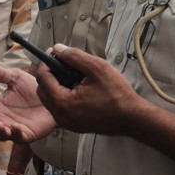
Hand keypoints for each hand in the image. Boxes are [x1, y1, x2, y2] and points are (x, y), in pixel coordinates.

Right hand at [0, 65, 57, 142]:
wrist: (53, 98)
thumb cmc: (32, 89)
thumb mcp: (16, 78)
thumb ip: (0, 74)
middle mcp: (2, 120)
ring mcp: (13, 129)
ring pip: (0, 134)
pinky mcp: (26, 135)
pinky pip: (19, 137)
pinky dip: (16, 133)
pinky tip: (15, 127)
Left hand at [32, 45, 147, 135]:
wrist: (132, 118)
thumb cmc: (117, 94)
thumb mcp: (97, 68)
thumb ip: (74, 57)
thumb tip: (57, 49)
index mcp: (63, 102)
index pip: (42, 77)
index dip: (47, 61)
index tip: (55, 52)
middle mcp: (60, 115)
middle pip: (42, 89)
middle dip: (50, 73)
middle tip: (64, 63)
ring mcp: (66, 123)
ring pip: (50, 99)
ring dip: (56, 84)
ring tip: (73, 74)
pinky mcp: (72, 125)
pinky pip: (59, 107)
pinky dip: (62, 95)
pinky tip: (78, 87)